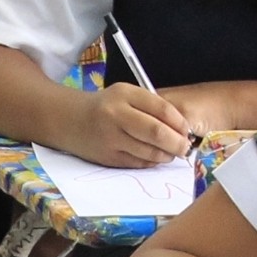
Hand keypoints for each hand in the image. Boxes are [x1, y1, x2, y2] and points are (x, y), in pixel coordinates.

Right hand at [75, 82, 195, 166]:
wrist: (70, 120)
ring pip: (149, 152)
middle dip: (177, 143)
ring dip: (166, 155)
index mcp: (125, 94)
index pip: (162, 109)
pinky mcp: (107, 157)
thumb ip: (151, 107)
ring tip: (171, 153)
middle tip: (184, 148)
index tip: (187, 130)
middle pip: (157, 132)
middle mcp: (116, 115)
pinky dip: (151, 162)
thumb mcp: (126, 96)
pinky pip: (138, 163)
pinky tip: (155, 157)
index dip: (180, 123)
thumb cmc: (106, 107)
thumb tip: (182, 129)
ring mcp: (110, 138)